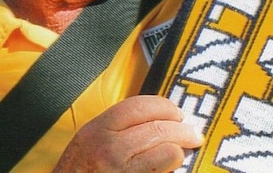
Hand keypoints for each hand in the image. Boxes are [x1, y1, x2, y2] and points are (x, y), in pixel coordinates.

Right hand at [54, 95, 202, 172]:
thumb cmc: (79, 172)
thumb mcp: (90, 141)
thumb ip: (117, 127)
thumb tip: (156, 116)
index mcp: (98, 129)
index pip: (140, 106)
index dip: (165, 106)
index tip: (177, 112)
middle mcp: (109, 147)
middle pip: (158, 127)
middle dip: (182, 128)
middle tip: (194, 132)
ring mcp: (121, 170)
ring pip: (166, 151)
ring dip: (179, 150)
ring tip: (183, 151)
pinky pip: (162, 172)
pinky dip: (170, 169)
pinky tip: (170, 168)